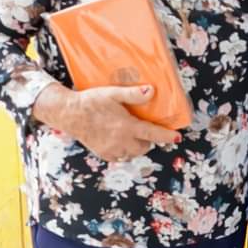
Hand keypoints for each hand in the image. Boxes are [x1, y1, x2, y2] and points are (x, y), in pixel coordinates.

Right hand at [46, 84, 180, 160]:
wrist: (69, 114)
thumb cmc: (91, 101)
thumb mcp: (113, 93)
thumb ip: (133, 94)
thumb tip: (151, 91)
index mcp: (126, 126)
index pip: (153, 134)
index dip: (167, 136)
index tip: (177, 137)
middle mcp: (121, 141)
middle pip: (145, 147)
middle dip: (148, 140)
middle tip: (143, 128)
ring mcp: (112, 150)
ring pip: (133, 154)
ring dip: (136, 146)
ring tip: (131, 133)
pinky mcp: (104, 154)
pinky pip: (121, 157)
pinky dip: (124, 151)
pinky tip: (119, 139)